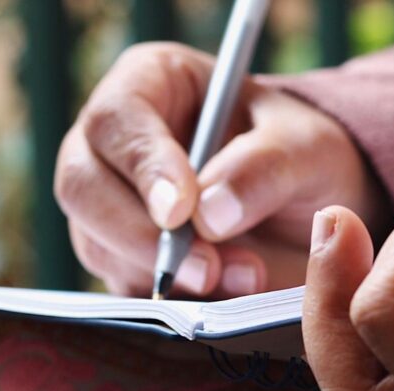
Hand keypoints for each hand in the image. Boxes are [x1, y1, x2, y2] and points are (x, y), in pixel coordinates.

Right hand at [56, 43, 388, 298]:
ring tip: (243, 279)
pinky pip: (123, 287)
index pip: (117, 120)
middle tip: (206, 269)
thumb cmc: (302, 155)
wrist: (311, 208)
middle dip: (141, 236)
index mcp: (150, 85)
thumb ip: (265, 168)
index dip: (142, 167)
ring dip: (165, 276)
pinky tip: (221, 300)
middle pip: (82, 187)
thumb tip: (210, 215)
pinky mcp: (124, 260)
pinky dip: (170, 302)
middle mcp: (114, 144)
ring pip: (97, 245)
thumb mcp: (307, 148)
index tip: (181, 212)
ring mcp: (111, 205)